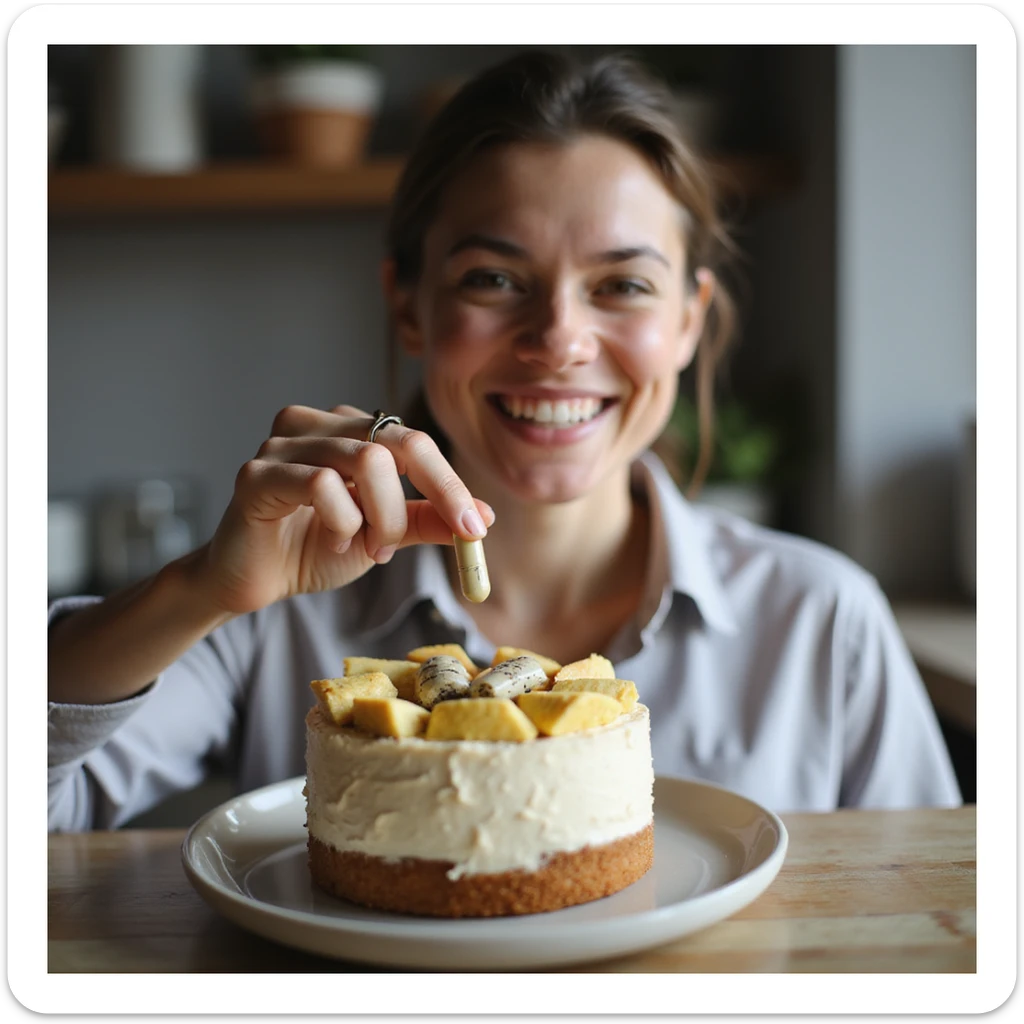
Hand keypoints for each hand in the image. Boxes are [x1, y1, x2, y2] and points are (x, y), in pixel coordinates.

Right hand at [200, 404, 493, 615]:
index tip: (475, 527)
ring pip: (365, 460)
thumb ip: (426, 520)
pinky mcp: (256, 473)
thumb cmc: (313, 548)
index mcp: (349, 430)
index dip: (450, 484)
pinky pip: (321, 484)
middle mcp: (317, 424)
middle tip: (432, 540)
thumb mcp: (385, 535)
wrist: (254, 582)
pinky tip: (332, 542)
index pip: (414, 441)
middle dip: (427, 496)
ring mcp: (283, 444)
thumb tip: (483, 516)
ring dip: (380, 519)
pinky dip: (341, 522)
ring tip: (367, 548)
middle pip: (396, 441)